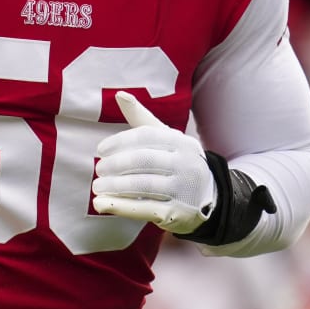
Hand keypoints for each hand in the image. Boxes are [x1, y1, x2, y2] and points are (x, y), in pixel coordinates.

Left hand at [91, 93, 217, 233]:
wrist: (212, 201)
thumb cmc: (179, 163)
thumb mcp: (167, 139)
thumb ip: (142, 118)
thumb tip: (120, 94)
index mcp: (182, 142)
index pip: (145, 137)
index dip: (119, 142)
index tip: (100, 150)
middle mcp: (186, 164)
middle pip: (142, 161)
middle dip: (115, 165)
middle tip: (98, 170)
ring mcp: (184, 191)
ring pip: (142, 185)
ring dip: (114, 186)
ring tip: (97, 186)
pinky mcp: (176, 214)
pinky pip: (144, 209)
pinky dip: (120, 206)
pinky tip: (102, 204)